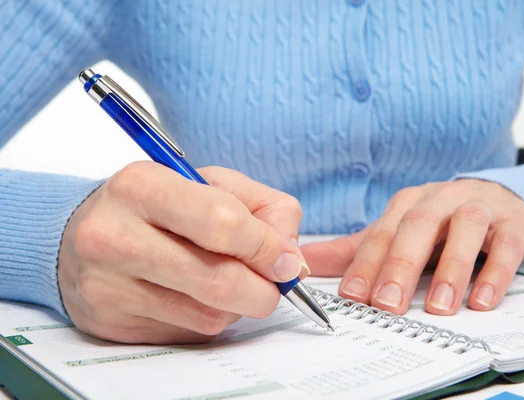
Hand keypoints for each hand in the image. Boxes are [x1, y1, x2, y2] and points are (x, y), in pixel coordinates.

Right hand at [58, 161, 305, 343]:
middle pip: (218, 279)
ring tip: (227, 280)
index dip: (267, 246)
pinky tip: (195, 295)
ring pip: (208, 315)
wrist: (82, 236)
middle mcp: (115, 236)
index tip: (285, 260)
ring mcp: (107, 285)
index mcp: (142, 186)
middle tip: (273, 284)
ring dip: (237, 305)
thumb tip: (291, 258)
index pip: (223, 223)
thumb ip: (264, 209)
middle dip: (264, 289)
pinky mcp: (110, 323)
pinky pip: (187, 333)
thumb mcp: (211, 184)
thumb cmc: (157, 206)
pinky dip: (208, 318)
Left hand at [302, 179, 523, 314]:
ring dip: (450, 270)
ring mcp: (478, 208)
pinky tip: (483, 300)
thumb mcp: (397, 232)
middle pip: (417, 227)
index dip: (366, 263)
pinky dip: (496, 272)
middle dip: (400, 266)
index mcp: (407, 203)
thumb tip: (305, 260)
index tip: (353, 296)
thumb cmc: (439, 224)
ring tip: (438, 308)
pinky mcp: (513, 223)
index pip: (382, 233)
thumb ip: (355, 249)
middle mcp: (439, 200)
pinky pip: (506, 245)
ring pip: (464, 231)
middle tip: (388, 305)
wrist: (498, 200)